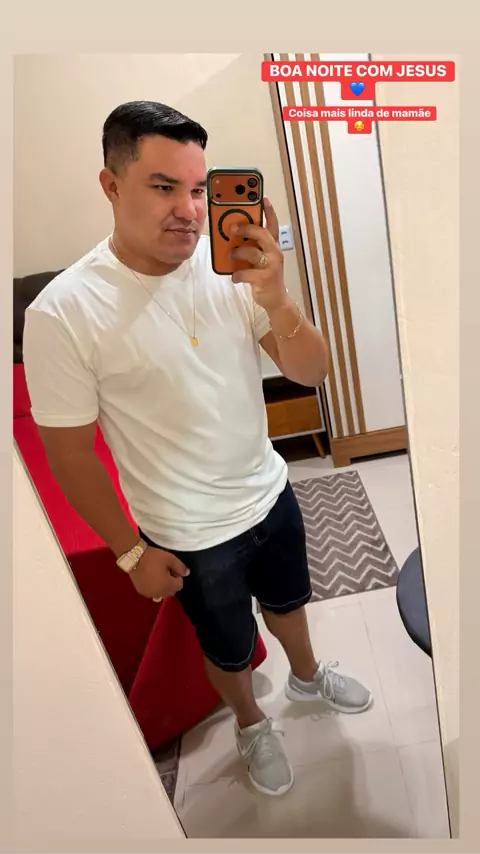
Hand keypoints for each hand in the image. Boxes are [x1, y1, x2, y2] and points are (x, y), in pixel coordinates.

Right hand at [129, 546, 189, 599]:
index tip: (172, 568)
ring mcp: (149, 594)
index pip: (179, 585)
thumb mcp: (170, 558)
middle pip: (171, 591)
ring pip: (161, 593)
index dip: (177, 576)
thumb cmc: (154, 557)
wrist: (134, 557)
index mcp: (168, 586)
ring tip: (157, 575)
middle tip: (165, 571)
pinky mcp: (141, 592)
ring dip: (162, 587)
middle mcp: (159, 593)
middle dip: (171, 583)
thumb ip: (180, 567)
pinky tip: (150, 579)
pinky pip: (152, 592)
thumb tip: (187, 573)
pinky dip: (154, 588)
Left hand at [229, 197, 288, 314]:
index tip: (263, 197)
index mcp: (273, 245)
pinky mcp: (265, 279)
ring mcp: (271, 266)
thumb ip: (251, 247)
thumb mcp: (260, 258)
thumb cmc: (264, 276)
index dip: (268, 210)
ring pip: (252, 252)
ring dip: (237, 252)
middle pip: (261, 233)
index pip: (272, 224)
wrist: (275, 300)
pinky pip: (246, 273)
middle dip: (246, 228)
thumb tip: (232, 236)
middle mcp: (274, 252)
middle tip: (232, 227)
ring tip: (230, 254)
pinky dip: (237, 274)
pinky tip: (234, 276)